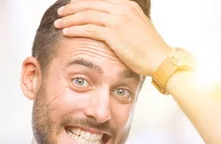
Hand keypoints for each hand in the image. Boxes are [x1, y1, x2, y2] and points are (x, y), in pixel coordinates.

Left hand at [55, 0, 171, 76]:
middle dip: (73, 8)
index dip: (83, 4)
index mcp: (128, 5)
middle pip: (90, 4)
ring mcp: (117, 19)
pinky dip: (75, 29)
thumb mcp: (138, 29)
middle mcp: (122, 8)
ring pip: (86, 15)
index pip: (99, 1)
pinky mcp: (113, 33)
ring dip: (70, 19)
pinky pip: (88, 28)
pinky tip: (67, 32)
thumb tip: (112, 29)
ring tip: (58, 23)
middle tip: (61, 13)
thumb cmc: (151, 50)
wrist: (161, 60)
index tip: (72, 8)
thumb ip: (124, 24)